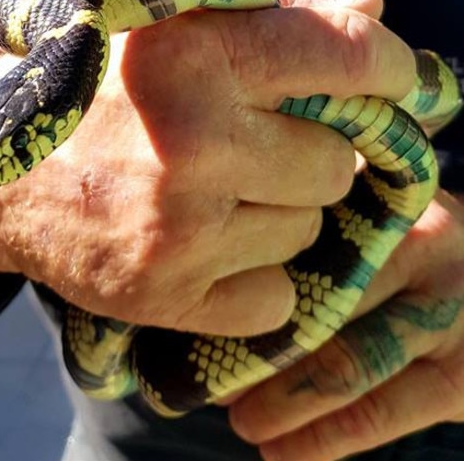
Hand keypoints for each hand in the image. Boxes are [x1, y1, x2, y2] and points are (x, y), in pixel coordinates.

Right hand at [0, 0, 414, 343]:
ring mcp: (178, 228)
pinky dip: (253, 274)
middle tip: (262, 139)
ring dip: (278, 210)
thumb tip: (377, 11)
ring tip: (216, 187)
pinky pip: (275, 297)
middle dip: (313, 149)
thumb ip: (277, 3)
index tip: (391, 78)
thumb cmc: (98, 76)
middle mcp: (191, 140)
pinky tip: (204, 240)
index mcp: (194, 52)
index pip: (346, 56)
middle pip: (337, 161)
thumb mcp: (171, 16)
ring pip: (307, 229)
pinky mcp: (162, 297)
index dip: (387, 67)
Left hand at [227, 188, 463, 460]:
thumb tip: (224, 259)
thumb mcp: (384, 216)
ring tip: (239, 420)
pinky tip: (281, 452)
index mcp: (391, 202)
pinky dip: (324, 438)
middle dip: (255, 343)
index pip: (309, 238)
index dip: (250, 277)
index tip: (200, 305)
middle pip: (321, 301)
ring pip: (346, 363)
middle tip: (205, 374)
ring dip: (281, 399)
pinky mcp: (463, 380)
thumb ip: (325, 215)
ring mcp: (449, 315)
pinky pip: (382, 413)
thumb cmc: (418, 250)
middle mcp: (426, 247)